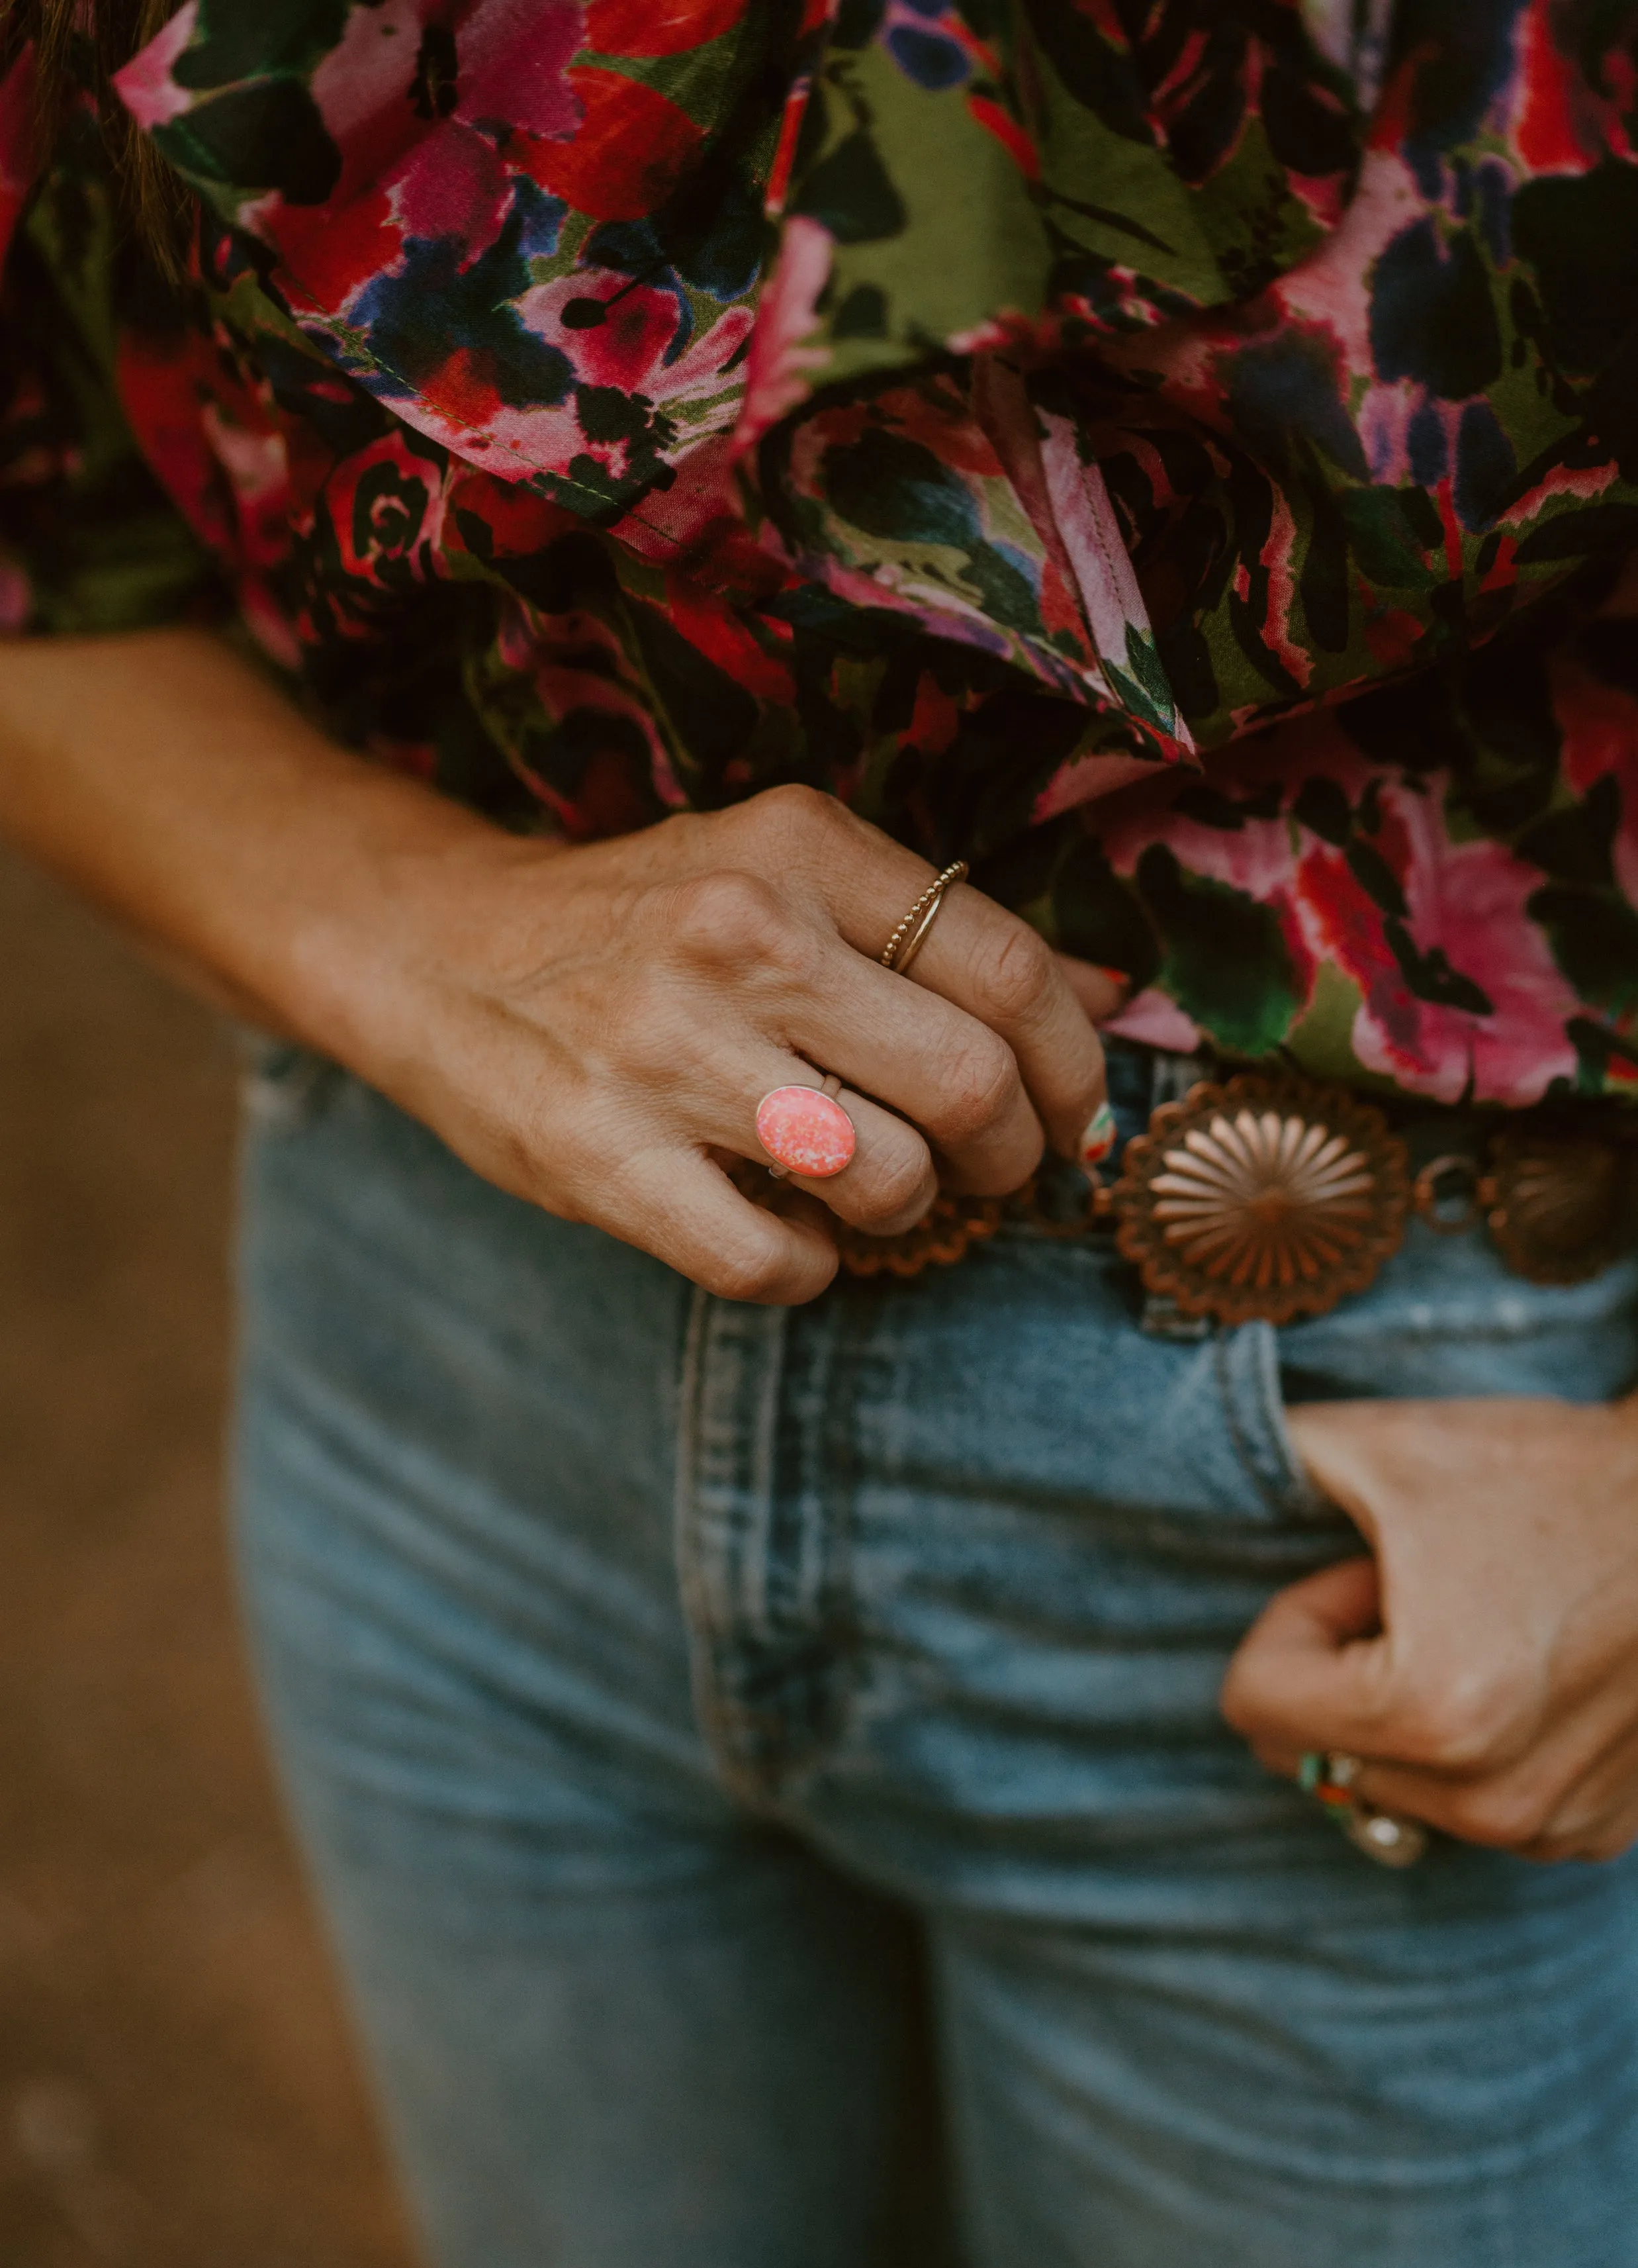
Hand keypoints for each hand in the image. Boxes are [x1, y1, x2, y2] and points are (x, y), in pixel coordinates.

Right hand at [340, 783, 1112, 1304]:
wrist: (435, 951)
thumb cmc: (639, 922)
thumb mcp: (780, 873)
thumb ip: (931, 927)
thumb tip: (1112, 999)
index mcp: (797, 847)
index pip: (1009, 968)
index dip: (1075, 1066)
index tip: (1074, 1116)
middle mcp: (740, 937)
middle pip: (970, 1085)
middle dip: (1008, 1154)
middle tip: (986, 1167)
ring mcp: (666, 1054)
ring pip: (888, 1182)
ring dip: (906, 1210)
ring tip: (869, 1186)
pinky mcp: (603, 1161)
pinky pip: (778, 1265)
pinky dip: (811, 1269)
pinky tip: (788, 1231)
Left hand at [1220, 1395, 1637, 1861]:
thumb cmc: (1550, 1473)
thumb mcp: (1387, 1448)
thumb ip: (1268, 1457)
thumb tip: (1163, 1458)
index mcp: (1428, 1716)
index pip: (1254, 1703)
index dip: (1297, 1618)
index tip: (1368, 1570)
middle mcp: (1491, 1800)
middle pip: (1315, 1752)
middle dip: (1345, 1669)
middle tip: (1426, 1593)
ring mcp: (1547, 1827)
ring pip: (1389, 1783)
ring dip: (1406, 1706)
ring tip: (1484, 1622)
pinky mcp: (1592, 1834)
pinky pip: (1468, 1804)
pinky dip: (1473, 1743)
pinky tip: (1531, 1665)